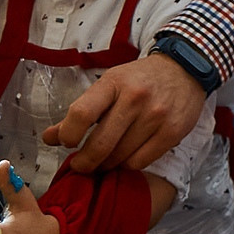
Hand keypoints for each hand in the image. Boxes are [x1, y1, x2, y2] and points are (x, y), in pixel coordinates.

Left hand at [44, 52, 205, 172]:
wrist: (185, 69)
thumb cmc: (140, 79)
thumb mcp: (108, 85)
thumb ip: (79, 112)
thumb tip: (48, 138)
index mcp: (113, 83)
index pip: (81, 114)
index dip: (68, 136)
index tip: (67, 143)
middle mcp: (135, 98)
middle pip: (100, 144)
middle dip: (84, 162)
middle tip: (81, 164)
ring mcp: (156, 116)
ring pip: (119, 157)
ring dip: (107, 164)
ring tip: (106, 158)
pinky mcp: (172, 132)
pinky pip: (140, 162)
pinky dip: (128, 164)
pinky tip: (127, 155)